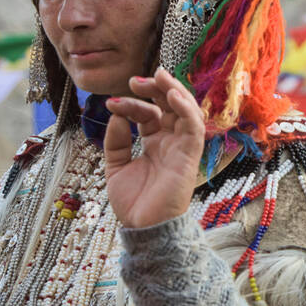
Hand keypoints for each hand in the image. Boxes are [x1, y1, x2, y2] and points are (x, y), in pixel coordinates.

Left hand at [104, 66, 205, 229]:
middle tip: (135, 81)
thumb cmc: (134, 204)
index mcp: (155, 144)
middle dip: (155, 88)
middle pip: (170, 106)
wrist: (143, 228)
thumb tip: (117, 117)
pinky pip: (193, 127)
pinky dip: (186, 108)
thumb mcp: (116, 167)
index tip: (111, 102)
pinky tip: (171, 95)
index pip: (150, 114)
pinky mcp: (190, 156)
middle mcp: (171, 142)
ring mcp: (182, 148)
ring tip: (157, 77)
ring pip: (186, 111)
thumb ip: (116, 142)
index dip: (133, 103)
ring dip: (173, 91)